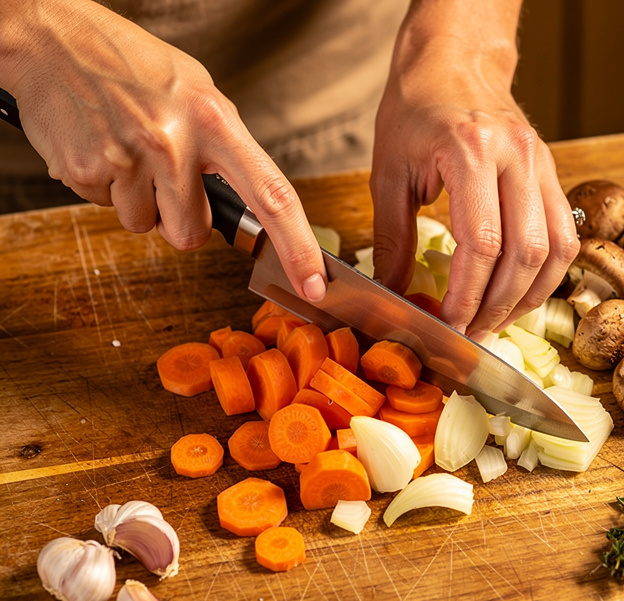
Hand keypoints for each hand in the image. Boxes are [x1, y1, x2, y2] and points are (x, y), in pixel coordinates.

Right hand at [1, 0, 326, 300]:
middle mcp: (175, 142)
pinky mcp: (86, 172)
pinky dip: (105, 188)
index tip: (315, 283)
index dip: (297, 246)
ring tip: (126, 149)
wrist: (51, 38)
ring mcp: (128, 159)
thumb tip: (256, 204)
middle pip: (194, 235)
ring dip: (138, 201)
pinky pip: (106, 209)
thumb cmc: (130, 63)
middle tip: (163, 175)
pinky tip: (100, 146)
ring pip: (146, 226)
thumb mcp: (198, 92)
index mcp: (215, 120)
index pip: (273, 196)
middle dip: (180, 219)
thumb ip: (227, 149)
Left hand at [369, 1, 578, 334]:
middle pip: (525, 253)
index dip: (467, 293)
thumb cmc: (416, 110)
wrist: (454, 63)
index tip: (450, 322)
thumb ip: (393, 238)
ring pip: (555, 250)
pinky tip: (519, 293)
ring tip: (496, 320)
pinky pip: (565, 237)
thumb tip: (393, 294)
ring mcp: (543, 164)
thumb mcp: (389, 172)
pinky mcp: (553, 174)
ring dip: (528, 297)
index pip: (482, 242)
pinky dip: (546, 275)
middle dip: (497, 304)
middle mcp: (517, 155)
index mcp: (470, 150)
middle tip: (471, 332)